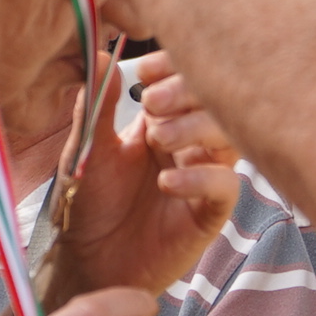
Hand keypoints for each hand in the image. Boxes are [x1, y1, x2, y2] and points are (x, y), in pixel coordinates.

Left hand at [53, 51, 239, 302]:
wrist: (88, 262)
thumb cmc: (90, 205)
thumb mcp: (88, 149)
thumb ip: (97, 105)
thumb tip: (103, 54)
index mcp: (162, 121)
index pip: (187, 80)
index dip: (174, 68)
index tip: (146, 70)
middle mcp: (189, 144)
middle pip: (215, 102)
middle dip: (186, 93)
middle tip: (152, 102)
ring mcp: (203, 176)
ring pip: (228, 138)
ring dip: (196, 129)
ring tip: (157, 139)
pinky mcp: (209, 214)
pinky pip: (226, 186)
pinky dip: (202, 178)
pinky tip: (167, 182)